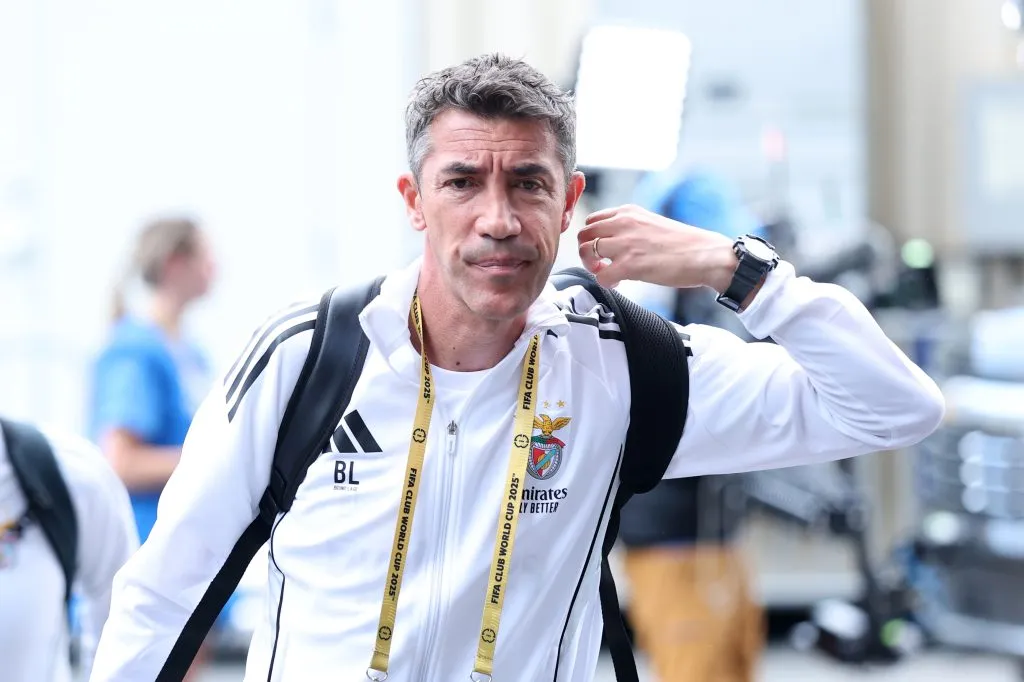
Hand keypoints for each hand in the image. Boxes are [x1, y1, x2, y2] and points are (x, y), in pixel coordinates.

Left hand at [578, 204, 738, 290]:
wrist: (706, 255)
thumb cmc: (683, 244)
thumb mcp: (651, 223)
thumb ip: (629, 227)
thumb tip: (610, 243)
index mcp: (629, 212)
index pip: (592, 220)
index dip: (592, 238)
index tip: (602, 250)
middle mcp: (624, 223)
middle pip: (584, 235)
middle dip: (586, 252)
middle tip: (600, 265)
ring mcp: (625, 243)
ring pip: (586, 252)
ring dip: (593, 267)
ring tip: (610, 273)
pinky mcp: (630, 264)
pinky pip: (601, 276)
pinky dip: (606, 282)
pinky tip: (619, 283)